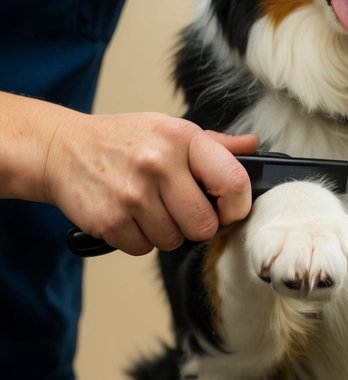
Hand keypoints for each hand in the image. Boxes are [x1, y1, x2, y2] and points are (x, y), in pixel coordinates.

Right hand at [42, 108, 258, 255]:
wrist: (62, 150)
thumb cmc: (122, 141)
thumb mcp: (169, 131)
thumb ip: (214, 144)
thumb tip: (252, 146)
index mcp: (181, 138)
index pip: (234, 181)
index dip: (237, 205)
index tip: (229, 209)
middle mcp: (158, 164)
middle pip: (204, 225)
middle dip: (195, 224)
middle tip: (178, 208)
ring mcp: (132, 193)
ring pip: (173, 241)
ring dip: (164, 232)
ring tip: (147, 206)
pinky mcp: (110, 220)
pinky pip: (143, 249)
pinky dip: (138, 239)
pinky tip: (128, 215)